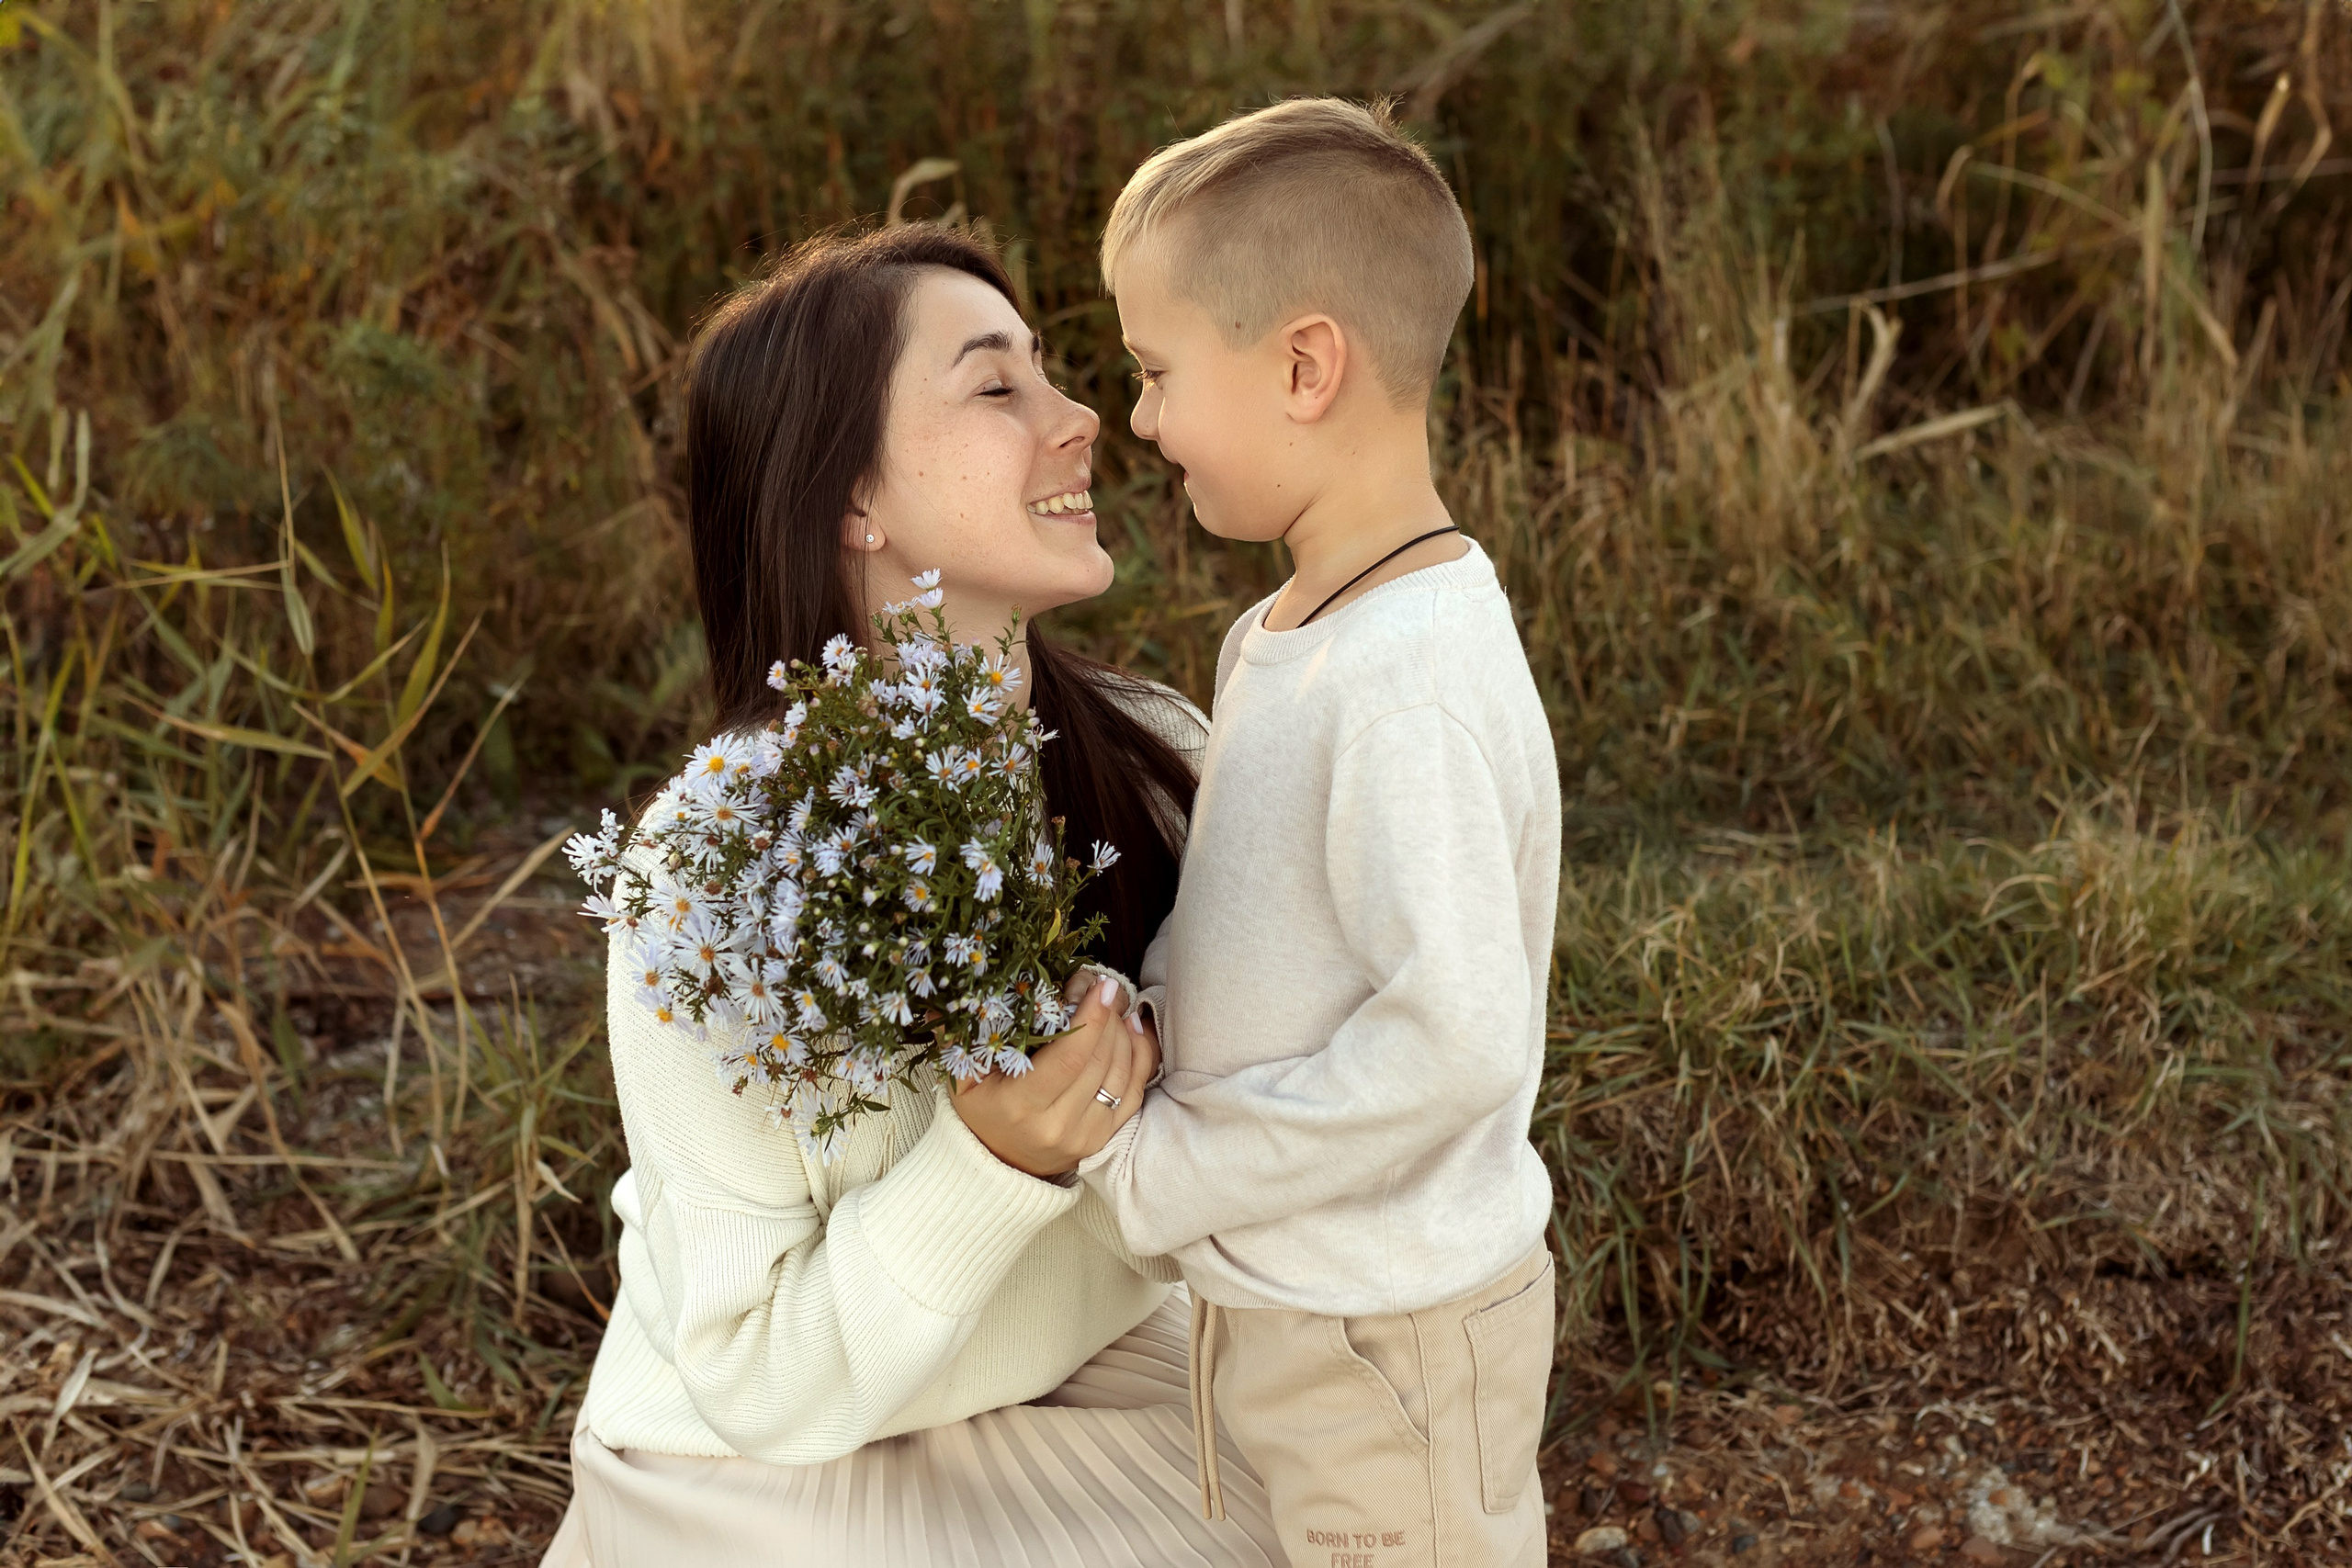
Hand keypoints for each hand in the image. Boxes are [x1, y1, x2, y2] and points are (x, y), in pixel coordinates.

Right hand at [952, 977, 1152, 1177]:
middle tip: (1105, 988)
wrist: (996, 1167)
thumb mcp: (962, 1076)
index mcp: (1019, 1106)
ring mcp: (1084, 1137)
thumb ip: (960, 1033)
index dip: (1090, 1019)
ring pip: (1121, 1074)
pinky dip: (1140, 1057)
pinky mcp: (1103, 1140)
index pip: (1068, 1057)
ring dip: (1124, 1033)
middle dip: (1108, 1018)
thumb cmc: (980, 1112)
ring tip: (1117, 1005)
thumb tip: (950, 988)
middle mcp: (1056, 1126)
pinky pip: (1135, 1094)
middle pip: (1098, 1061)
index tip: (1099, 985)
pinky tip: (1132, 1030)